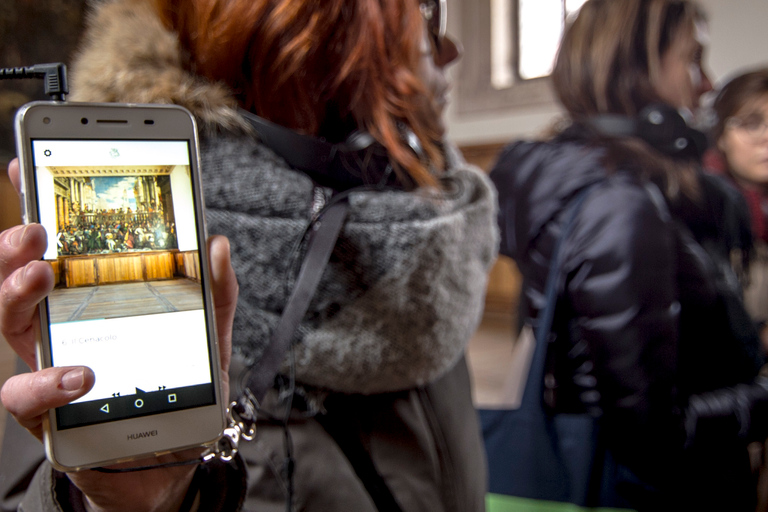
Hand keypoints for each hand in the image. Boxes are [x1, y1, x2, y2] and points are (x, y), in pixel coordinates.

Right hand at [0, 159, 238, 510]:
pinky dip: (46, 382)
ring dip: (14, 296)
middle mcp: (60, 330)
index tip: (27, 165)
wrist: (174, 451)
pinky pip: (25, 398)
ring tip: (41, 276)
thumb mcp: (206, 331)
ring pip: (9, 329)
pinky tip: (79, 371)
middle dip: (16, 247)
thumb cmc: (176, 382)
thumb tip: (217, 242)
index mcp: (90, 302)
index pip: (56, 250)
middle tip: (36, 228)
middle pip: (17, 281)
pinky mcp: (49, 416)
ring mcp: (49, 369)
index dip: (37, 208)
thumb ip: (213, 290)